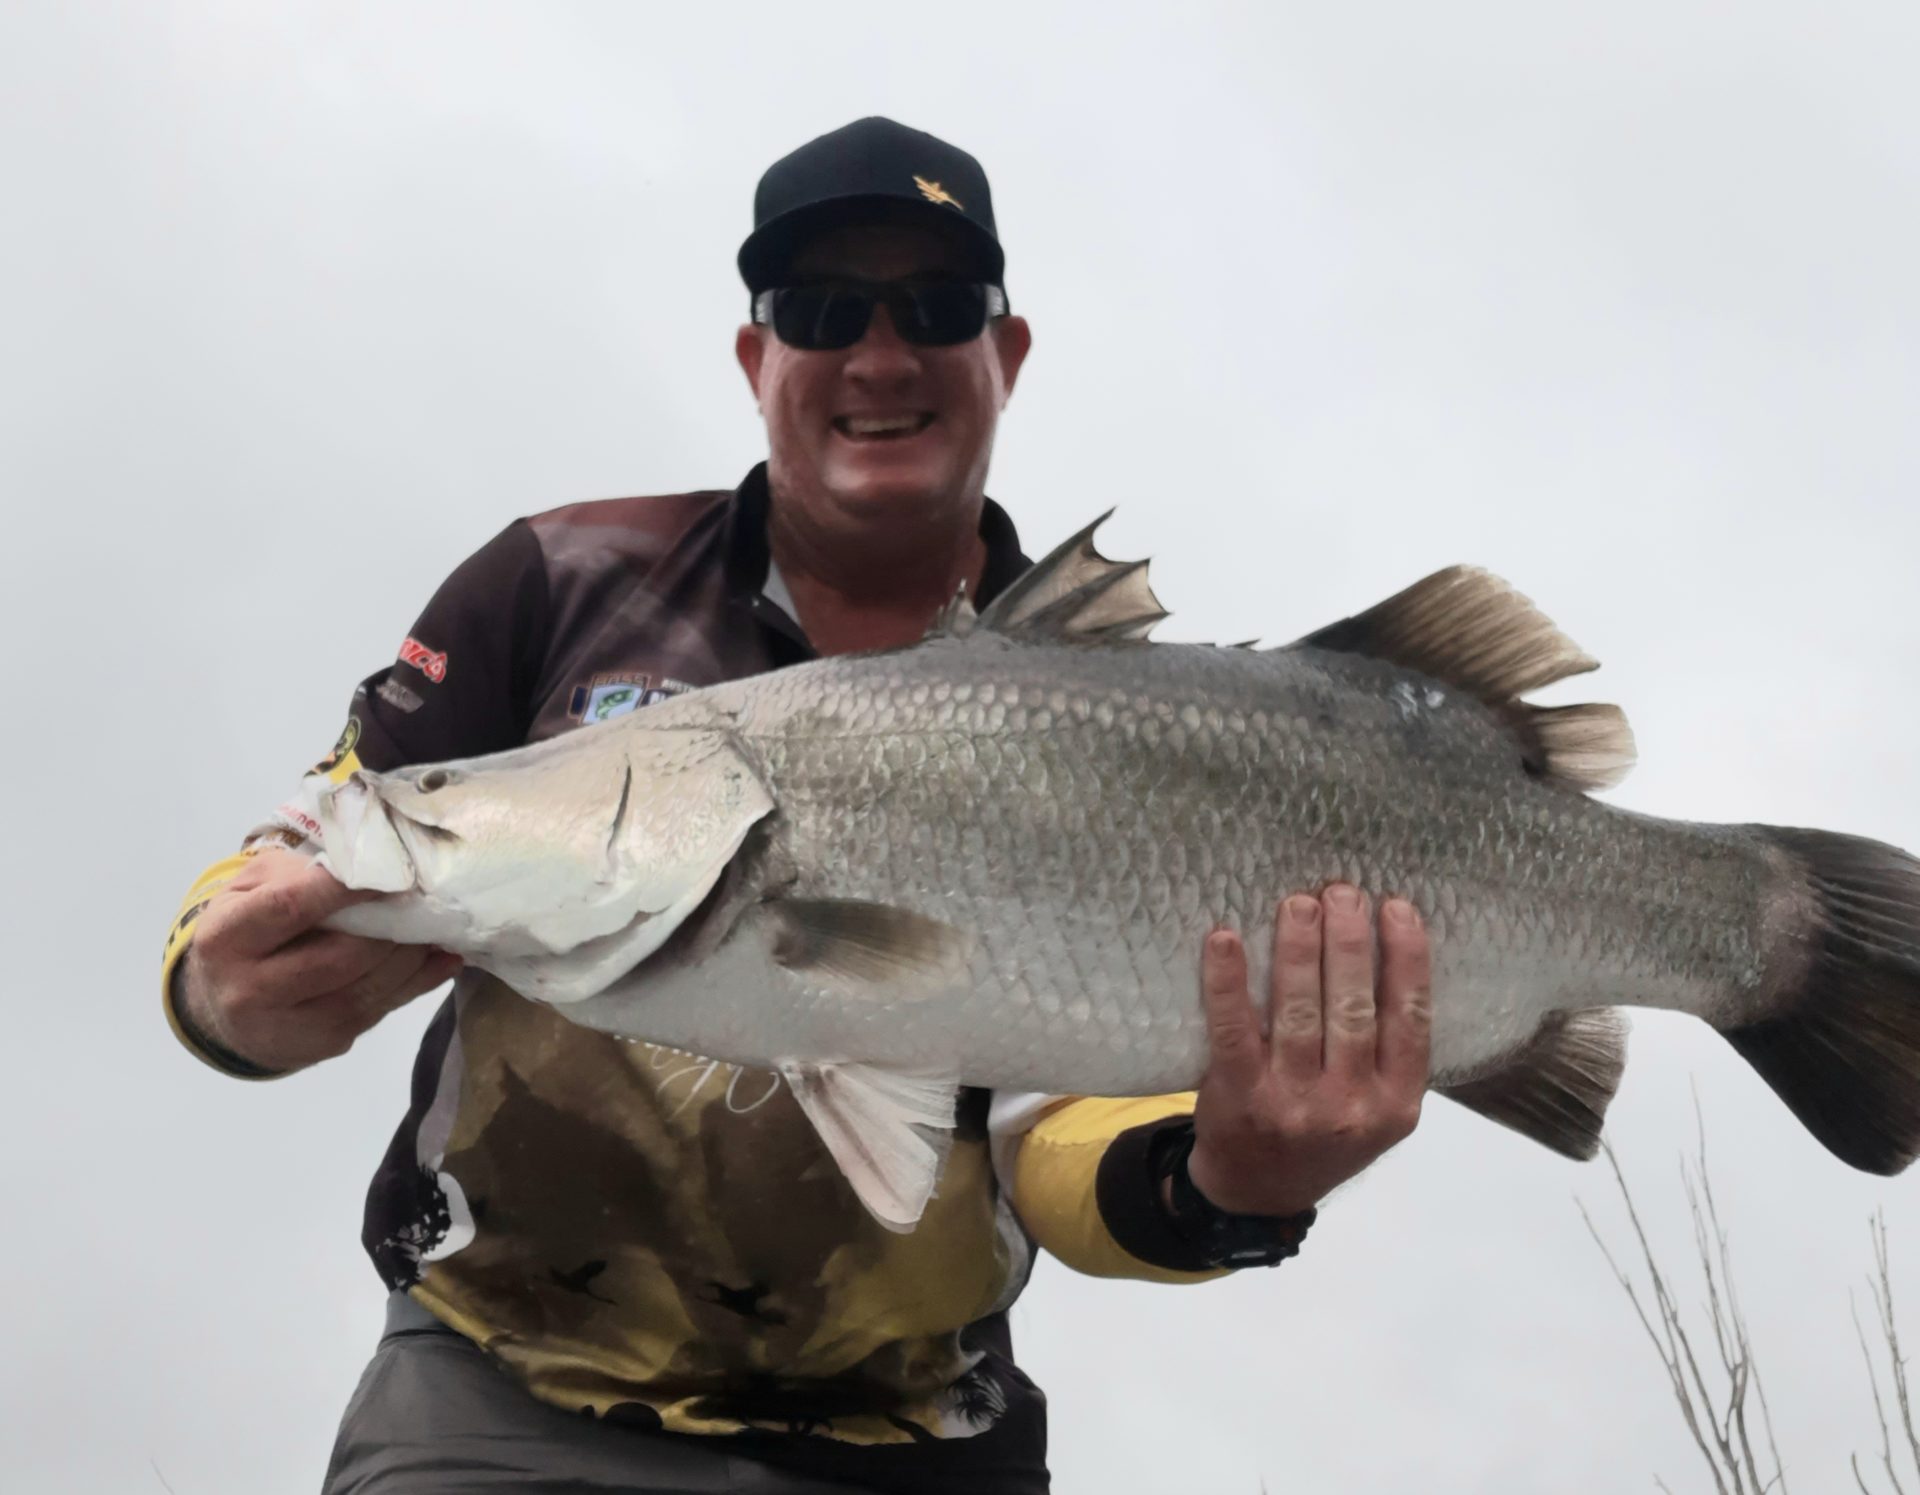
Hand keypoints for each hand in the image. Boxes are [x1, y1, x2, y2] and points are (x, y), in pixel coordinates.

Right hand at [177, 850, 461, 1073]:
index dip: (344, 890)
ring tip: (437, 926)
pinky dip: (416, 983)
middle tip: (424, 899)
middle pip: (339, 957)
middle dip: (390, 927)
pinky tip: (440, 959)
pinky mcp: (321, 1046)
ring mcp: (287, 1026)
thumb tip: (370, 868)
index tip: (389, 871)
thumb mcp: (252, 889)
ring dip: (411, 956)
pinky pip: (378, 1011)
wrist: (223, 1007)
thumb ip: (298, 873)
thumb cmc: (247, 931)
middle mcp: (250, 989)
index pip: (290, 908)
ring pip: (366, 989)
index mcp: (226, 939)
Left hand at [1186, 884, 1431, 1216]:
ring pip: (1299, 1011)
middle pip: (1354, 1007)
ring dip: (1299, 949)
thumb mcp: (1376, 1110)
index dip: (1407, 958)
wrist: (1255, 1193)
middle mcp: (1351, 1107)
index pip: (1411, 1019)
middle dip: (1349, 941)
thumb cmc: (1322, 1133)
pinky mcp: (1240, 1097)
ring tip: (1299, 903)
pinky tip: (1224, 939)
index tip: (1397, 907)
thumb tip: (1388, 947)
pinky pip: (1233, 1029)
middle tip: (1341, 890)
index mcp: (1396, 1104)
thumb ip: (1388, 1051)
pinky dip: (1228, 981)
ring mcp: (1294, 1104)